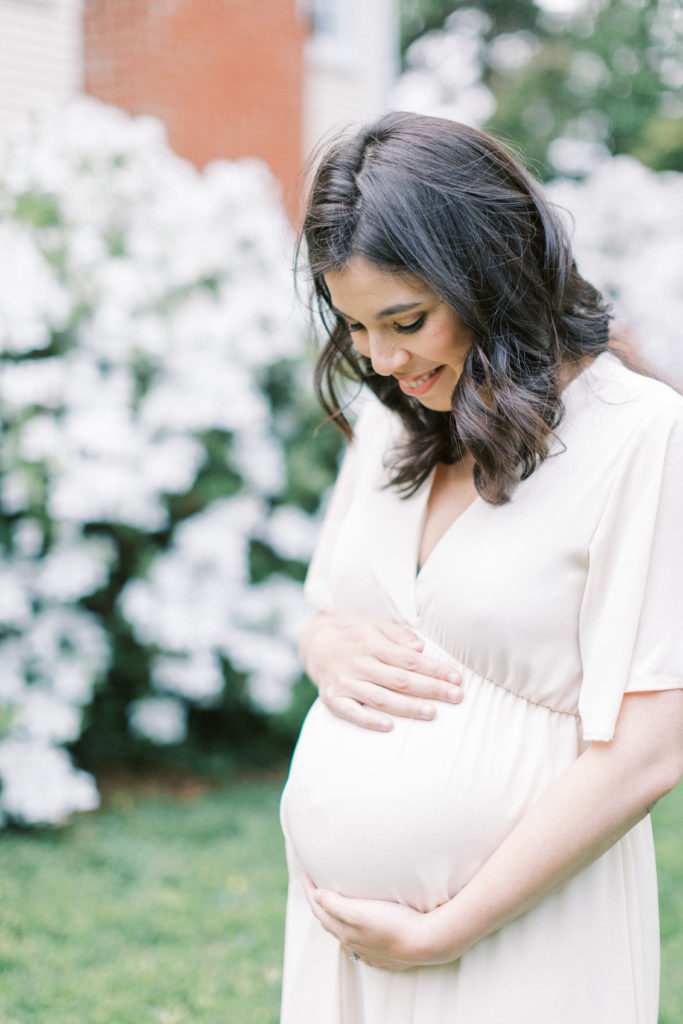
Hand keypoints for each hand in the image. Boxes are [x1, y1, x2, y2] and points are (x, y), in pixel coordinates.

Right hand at [299, 614, 462, 730]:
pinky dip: (369, 720)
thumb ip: (399, 635)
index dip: (434, 669)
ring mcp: (345, 682)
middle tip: (457, 697)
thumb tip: (421, 647)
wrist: (317, 647)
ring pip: (380, 697)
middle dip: (430, 689)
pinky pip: (351, 712)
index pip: (409, 658)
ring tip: (432, 713)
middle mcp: (359, 663)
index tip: (457, 678)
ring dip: (407, 706)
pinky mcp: (332, 698)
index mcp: (373, 643)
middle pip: (400, 679)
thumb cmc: (358, 639)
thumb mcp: (377, 627)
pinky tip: (390, 727)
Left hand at [301, 874, 445, 969]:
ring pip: (346, 936)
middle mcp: (354, 944)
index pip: (320, 910)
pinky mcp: (386, 955)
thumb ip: (335, 904)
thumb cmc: (393, 923)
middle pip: (330, 923)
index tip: (303, 875)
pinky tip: (361, 932)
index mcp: (345, 932)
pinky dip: (355, 935)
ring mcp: (371, 952)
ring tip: (336, 907)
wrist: (426, 942)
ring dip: (337, 920)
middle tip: (315, 888)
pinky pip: (363, 946)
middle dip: (320, 905)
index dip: (309, 892)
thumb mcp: (359, 911)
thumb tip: (316, 896)